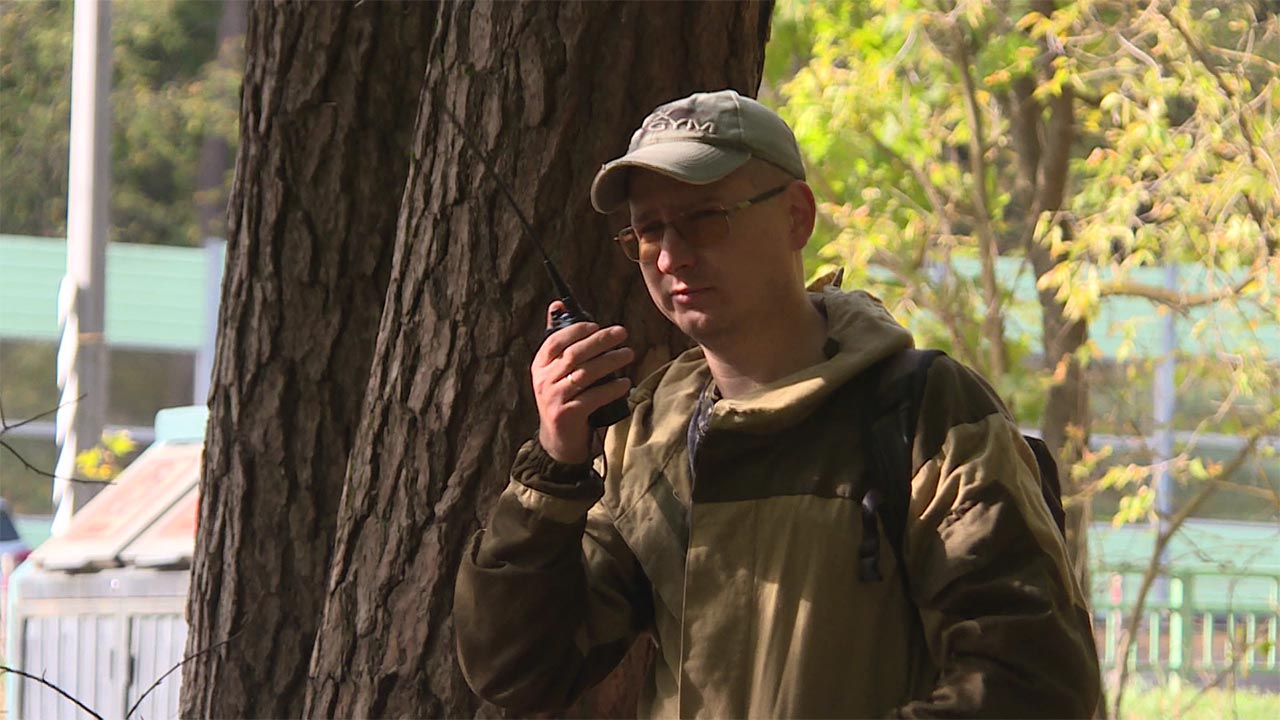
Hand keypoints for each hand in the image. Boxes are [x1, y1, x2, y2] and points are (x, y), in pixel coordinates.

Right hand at [532, 301, 633, 464]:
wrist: (558, 441)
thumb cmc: (563, 397)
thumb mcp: (555, 370)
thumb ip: (558, 340)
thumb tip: (558, 304)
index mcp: (540, 365)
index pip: (555, 341)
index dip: (576, 330)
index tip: (596, 325)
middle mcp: (544, 380)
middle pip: (574, 354)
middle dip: (600, 341)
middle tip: (621, 333)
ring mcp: (555, 398)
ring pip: (585, 374)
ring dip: (610, 362)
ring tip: (629, 354)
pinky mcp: (568, 415)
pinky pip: (593, 397)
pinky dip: (611, 389)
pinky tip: (625, 383)